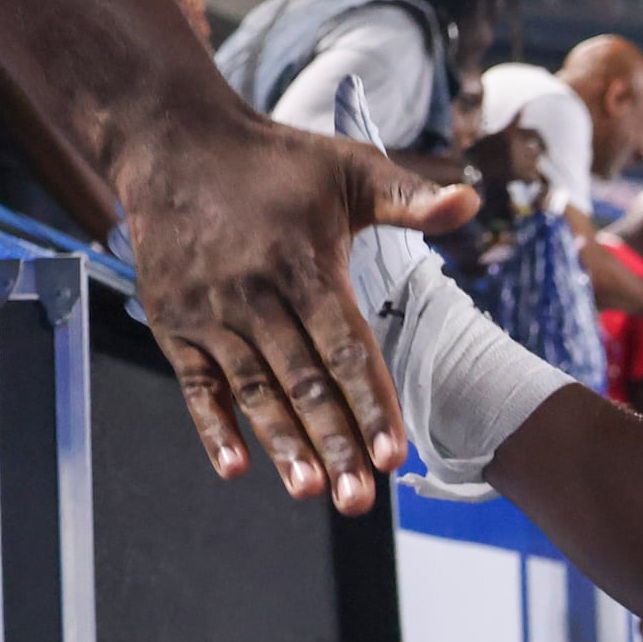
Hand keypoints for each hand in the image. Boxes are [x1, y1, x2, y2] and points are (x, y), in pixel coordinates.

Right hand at [124, 110, 478, 512]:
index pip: (346, 347)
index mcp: (304, 264)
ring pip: (254, 392)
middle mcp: (255, 294)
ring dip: (282, 445)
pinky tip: (236, 469)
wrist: (171, 141)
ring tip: (312, 492)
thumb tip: (471, 202)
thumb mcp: (348, 166)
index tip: (394, 455)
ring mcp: (209, 312)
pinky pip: (195, 384)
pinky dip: (212, 427)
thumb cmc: (274, 161)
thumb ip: (409, 196)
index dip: (371, 402)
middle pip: (303, 382)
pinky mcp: (172, 323)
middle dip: (334, 444)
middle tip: (360, 500)